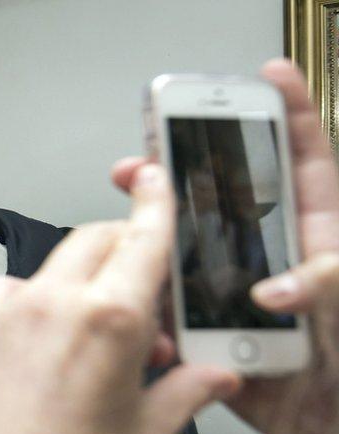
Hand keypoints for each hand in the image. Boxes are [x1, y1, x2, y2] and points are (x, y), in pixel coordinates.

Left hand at [0, 165, 239, 433]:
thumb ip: (185, 391)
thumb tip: (213, 375)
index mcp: (106, 322)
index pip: (142, 237)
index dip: (155, 203)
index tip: (155, 180)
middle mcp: (46, 305)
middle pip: (93, 240)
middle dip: (122, 253)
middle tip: (137, 299)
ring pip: (48, 270)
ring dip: (73, 287)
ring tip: (84, 344)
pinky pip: (4, 296)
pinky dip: (28, 309)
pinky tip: (37, 354)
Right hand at [110, 59, 338, 433]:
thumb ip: (332, 288)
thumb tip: (276, 287)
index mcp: (324, 245)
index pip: (308, 168)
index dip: (290, 117)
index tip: (267, 78)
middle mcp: (279, 270)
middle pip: (226, 207)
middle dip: (183, 177)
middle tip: (144, 162)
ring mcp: (246, 309)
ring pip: (190, 267)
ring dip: (154, 252)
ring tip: (121, 233)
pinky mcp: (222, 350)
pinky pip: (180, 331)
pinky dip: (158, 328)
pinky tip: (143, 320)